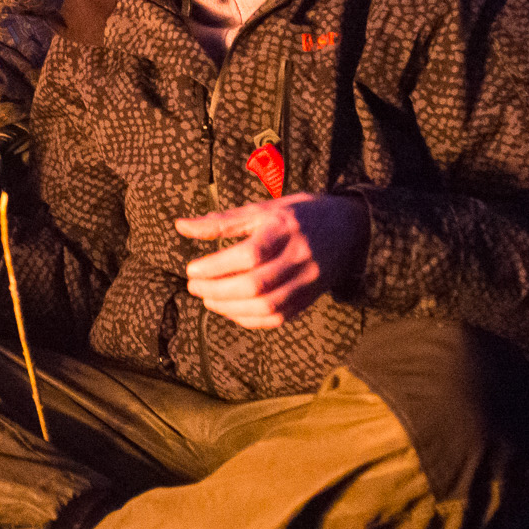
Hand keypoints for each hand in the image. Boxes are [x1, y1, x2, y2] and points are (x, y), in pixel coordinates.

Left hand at [176, 193, 368, 328]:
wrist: (349, 228)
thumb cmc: (296, 215)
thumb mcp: (261, 209)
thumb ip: (221, 221)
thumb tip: (180, 226)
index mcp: (285, 228)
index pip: (249, 254)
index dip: (216, 266)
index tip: (191, 269)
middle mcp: (299, 256)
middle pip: (256, 284)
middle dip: (217, 291)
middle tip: (193, 287)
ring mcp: (308, 281)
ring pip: (267, 306)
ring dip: (230, 308)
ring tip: (207, 300)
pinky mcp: (310, 299)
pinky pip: (278, 318)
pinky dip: (250, 320)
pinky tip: (230, 311)